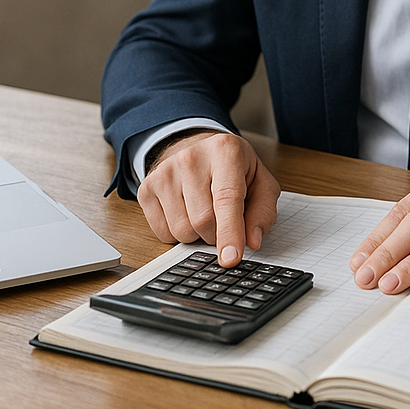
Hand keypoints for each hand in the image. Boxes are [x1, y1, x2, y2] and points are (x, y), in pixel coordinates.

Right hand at [136, 130, 280, 266]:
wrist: (199, 149)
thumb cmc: (234, 169)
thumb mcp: (260, 182)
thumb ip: (262, 212)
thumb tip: (252, 242)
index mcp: (225, 151)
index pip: (226, 199)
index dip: (230, 232)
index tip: (231, 258)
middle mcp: (191, 158)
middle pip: (203, 220)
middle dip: (218, 234)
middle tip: (225, 219)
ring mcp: (165, 172)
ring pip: (182, 230)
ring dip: (198, 234)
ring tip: (205, 211)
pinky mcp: (147, 188)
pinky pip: (163, 233)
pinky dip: (178, 234)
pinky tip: (186, 212)